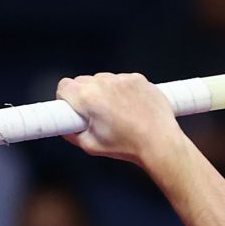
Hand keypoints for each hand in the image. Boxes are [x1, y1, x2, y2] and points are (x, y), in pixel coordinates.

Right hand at [57, 72, 183, 165]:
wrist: (161, 143)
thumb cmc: (128, 146)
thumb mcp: (90, 145)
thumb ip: (71, 133)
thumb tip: (65, 126)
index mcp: (87, 97)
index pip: (64, 87)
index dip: (66, 99)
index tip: (73, 109)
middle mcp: (103, 83)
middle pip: (82, 81)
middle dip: (84, 96)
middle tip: (97, 114)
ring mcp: (122, 79)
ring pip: (103, 79)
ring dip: (104, 91)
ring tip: (118, 112)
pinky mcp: (138, 79)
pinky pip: (122, 80)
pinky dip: (123, 90)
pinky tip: (131, 107)